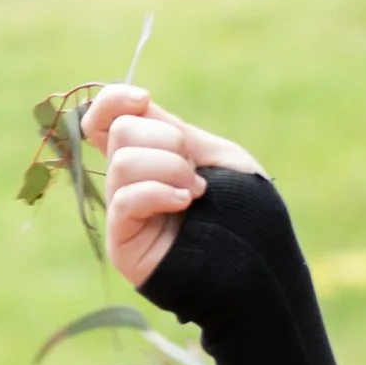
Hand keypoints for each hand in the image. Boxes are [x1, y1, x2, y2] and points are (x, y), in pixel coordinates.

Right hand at [88, 84, 262, 289]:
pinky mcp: (122, 242)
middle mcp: (130, 182)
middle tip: (195, 171)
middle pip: (119, 131)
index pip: (105, 118)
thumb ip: (174, 128)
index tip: (144, 100)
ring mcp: (124, 212)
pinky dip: (158, 193)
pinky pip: (125, 200)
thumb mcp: (215, 156)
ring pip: (123, 162)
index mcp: (149, 156)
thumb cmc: (246, 211)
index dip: (113, 100)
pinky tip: (184, 204)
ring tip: (196, 194)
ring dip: (169, 169)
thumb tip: (137, 103)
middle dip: (166, 140)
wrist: (260, 264)